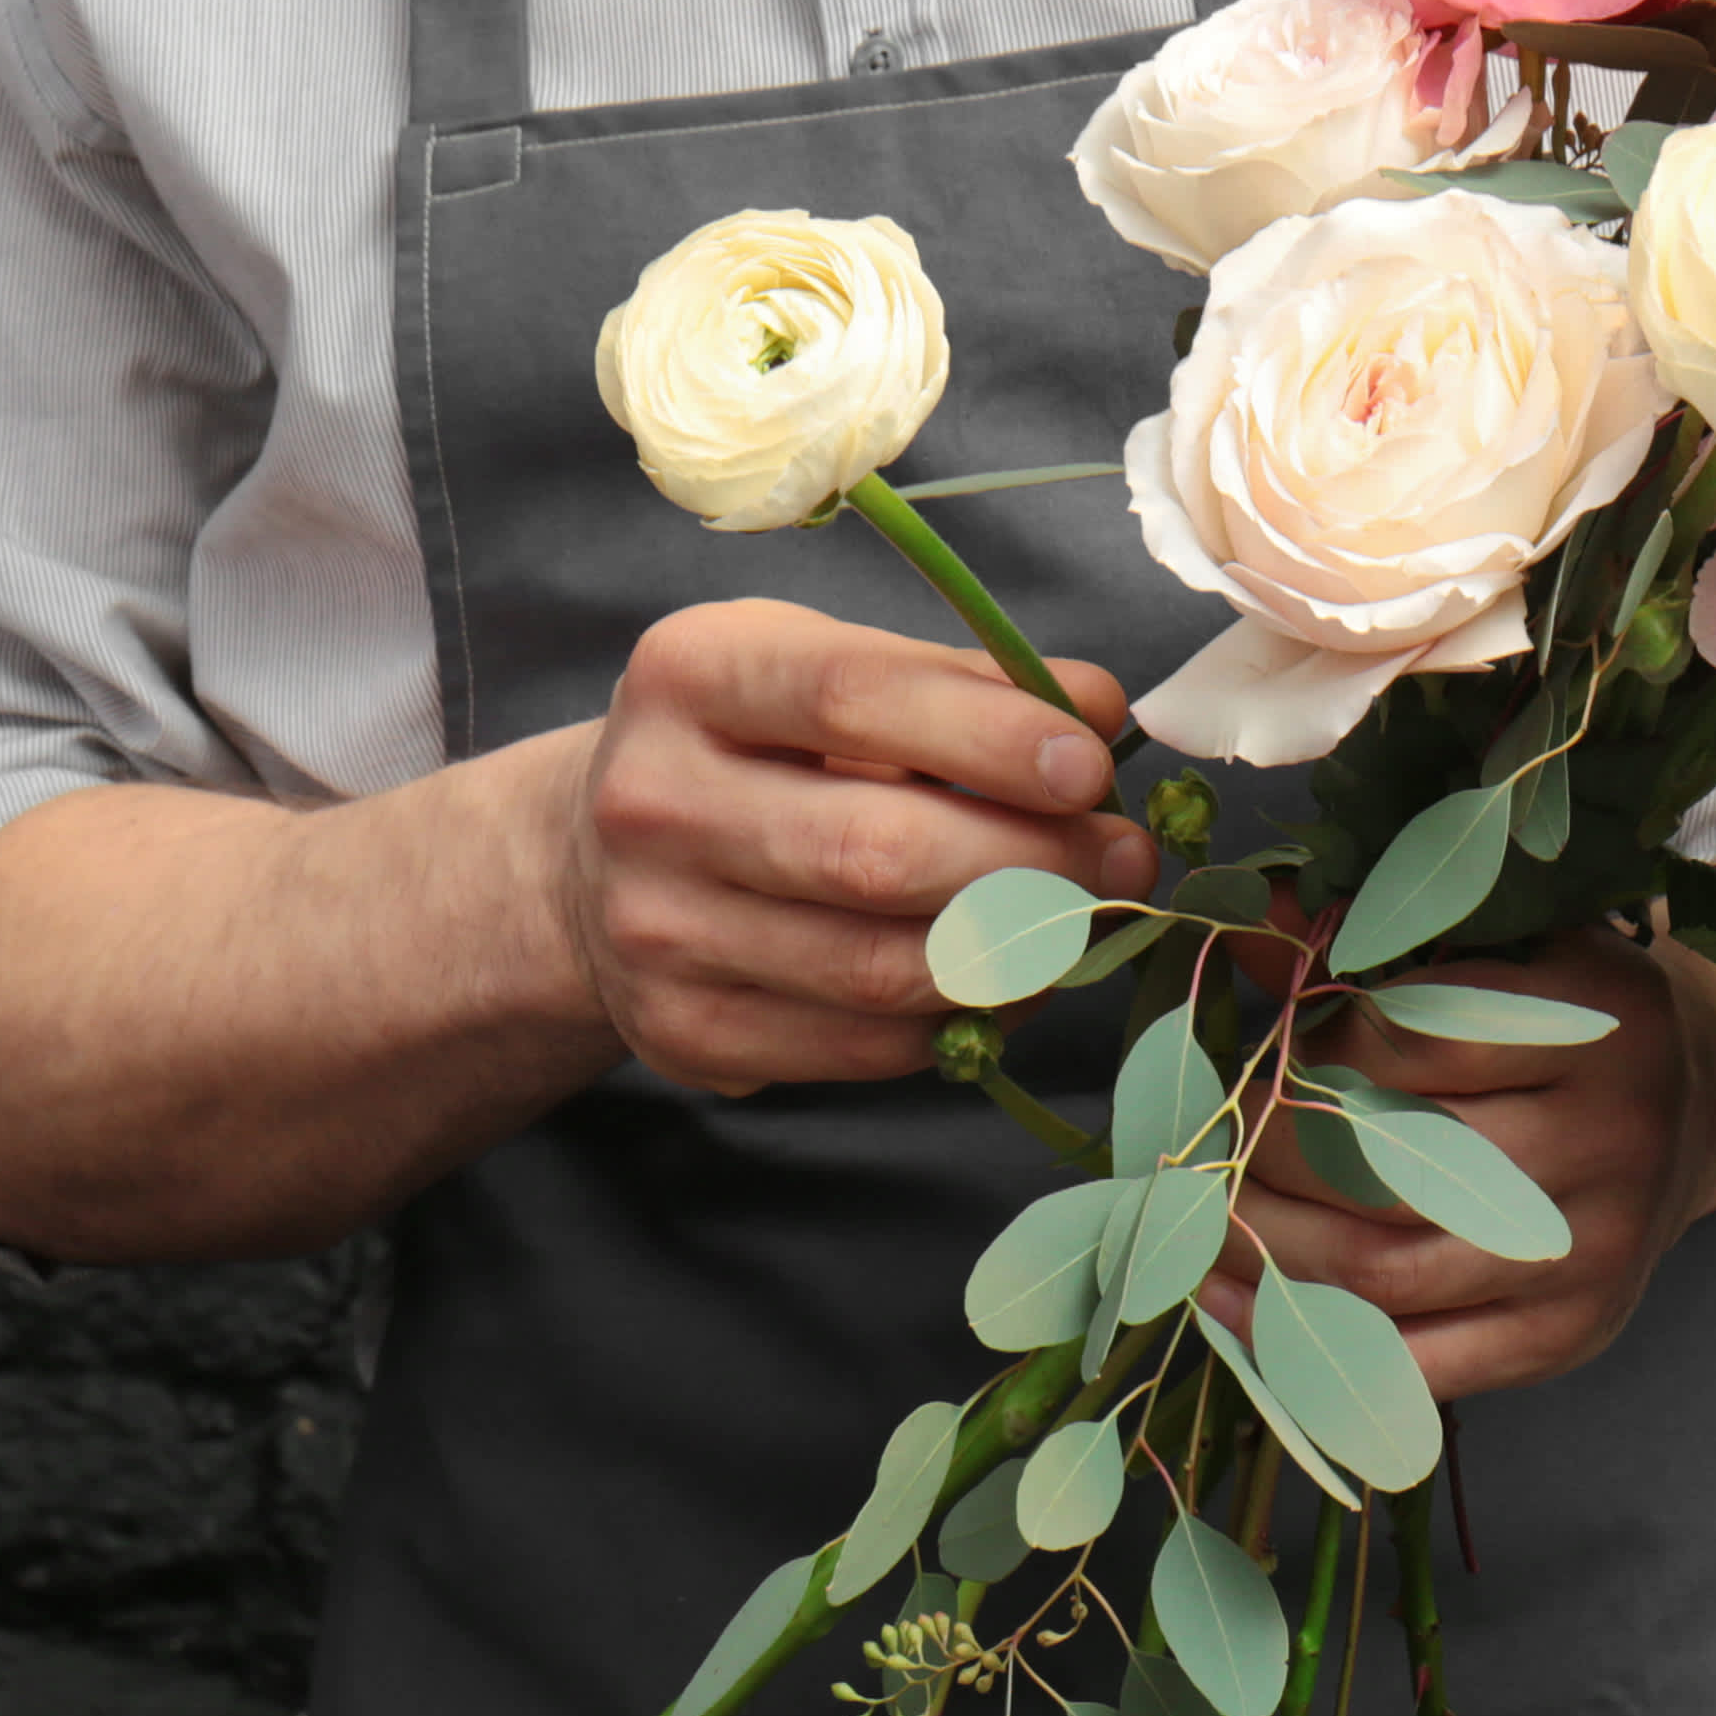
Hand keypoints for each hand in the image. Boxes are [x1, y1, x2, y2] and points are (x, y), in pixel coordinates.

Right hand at [546, 598, 1154, 1092]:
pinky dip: (962, 1019)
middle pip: (873, 850)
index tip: (1091, 764)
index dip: (987, 735)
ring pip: (877, 966)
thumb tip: (1097, 712)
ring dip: (1016, 953)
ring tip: (1087, 921)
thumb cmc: (754, 747)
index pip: (852, 698)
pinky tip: (1012, 981)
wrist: (592, 863)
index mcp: (692, 675)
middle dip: (1029, 861)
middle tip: (1122, 858)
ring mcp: (658, 929)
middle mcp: (655, 801)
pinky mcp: (684, 1032)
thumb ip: (959, 684)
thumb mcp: (826, 670)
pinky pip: (862, 1045)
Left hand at [1223, 928, 1715, 1402]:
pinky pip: (1423, 1365)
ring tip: (1193, 1232)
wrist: (1698, 1111)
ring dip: (1269, 1258)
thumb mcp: (1499, 950)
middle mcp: (1613, 1133)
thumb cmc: (1564, 1018)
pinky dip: (1315, 1352)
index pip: (1408, 1036)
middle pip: (1390, 1164)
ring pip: (1391, 1271)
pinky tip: (1240, 1315)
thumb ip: (1373, 942)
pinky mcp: (1573, 1334)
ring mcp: (1599, 1247)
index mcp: (1595, 1015)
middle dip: (1264, 1163)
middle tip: (1198, 1151)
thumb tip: (1240, 915)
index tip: (1255, 1060)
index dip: (1308, 1052)